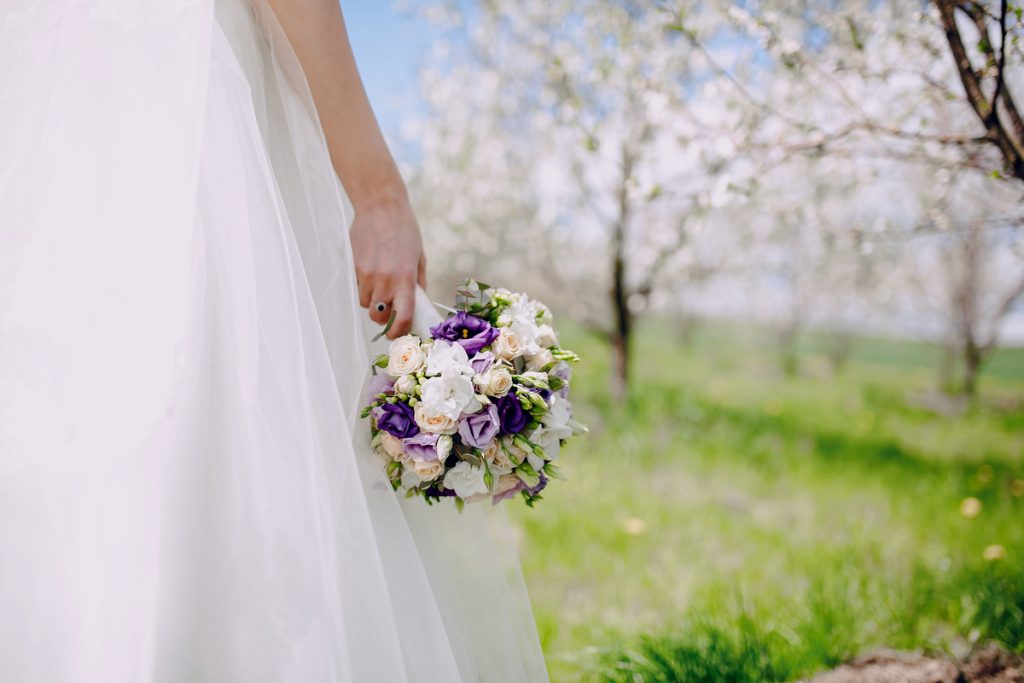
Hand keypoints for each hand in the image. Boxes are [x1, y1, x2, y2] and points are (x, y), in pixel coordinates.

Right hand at [349, 196, 426, 338]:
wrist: (380, 206)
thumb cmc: (404, 230)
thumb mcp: (419, 256)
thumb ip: (417, 282)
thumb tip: (417, 302)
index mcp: (405, 278)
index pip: (403, 316)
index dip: (399, 331)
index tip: (397, 334)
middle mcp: (385, 280)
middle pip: (378, 316)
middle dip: (383, 317)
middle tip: (388, 309)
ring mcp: (367, 274)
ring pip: (366, 303)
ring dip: (372, 301)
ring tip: (379, 284)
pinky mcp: (354, 266)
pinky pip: (358, 286)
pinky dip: (364, 285)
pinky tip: (371, 268)